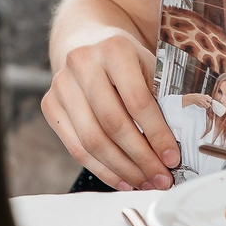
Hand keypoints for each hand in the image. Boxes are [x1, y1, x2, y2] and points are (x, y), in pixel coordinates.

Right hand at [41, 27, 179, 191]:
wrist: (87, 42)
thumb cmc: (128, 61)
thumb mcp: (150, 66)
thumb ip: (164, 99)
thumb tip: (175, 148)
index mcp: (114, 49)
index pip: (138, 101)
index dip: (157, 135)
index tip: (173, 159)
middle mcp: (82, 63)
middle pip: (112, 124)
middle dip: (141, 158)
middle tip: (161, 178)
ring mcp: (61, 84)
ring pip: (91, 140)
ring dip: (122, 169)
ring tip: (144, 183)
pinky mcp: (50, 104)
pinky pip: (75, 147)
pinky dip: (101, 169)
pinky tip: (122, 180)